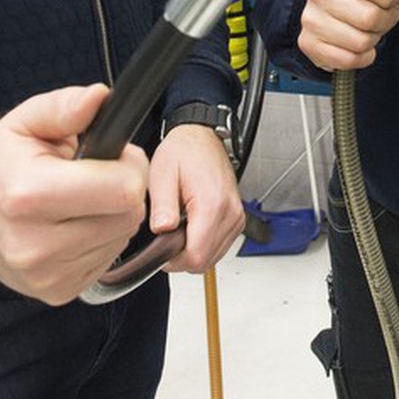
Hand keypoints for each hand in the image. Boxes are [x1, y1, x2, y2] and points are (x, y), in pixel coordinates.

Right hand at [0, 85, 148, 305]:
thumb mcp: (26, 120)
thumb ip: (65, 107)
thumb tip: (99, 98)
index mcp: (30, 195)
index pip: (122, 191)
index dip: (130, 167)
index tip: (116, 156)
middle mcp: (36, 244)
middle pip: (128, 217)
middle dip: (123, 190)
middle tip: (97, 175)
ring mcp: (46, 274)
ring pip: (121, 240)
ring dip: (112, 216)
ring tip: (80, 199)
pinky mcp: (56, 292)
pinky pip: (106, 261)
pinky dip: (100, 239)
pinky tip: (73, 224)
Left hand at [148, 125, 245, 272]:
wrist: (202, 137)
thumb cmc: (184, 151)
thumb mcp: (162, 174)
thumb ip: (162, 206)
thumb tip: (161, 231)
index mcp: (212, 203)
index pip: (196, 256)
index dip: (174, 260)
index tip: (162, 247)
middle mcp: (230, 212)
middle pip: (205, 261)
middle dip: (182, 256)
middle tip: (167, 234)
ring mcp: (236, 217)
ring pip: (213, 257)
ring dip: (193, 250)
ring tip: (180, 226)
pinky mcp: (237, 218)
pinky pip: (220, 246)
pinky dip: (204, 243)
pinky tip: (192, 226)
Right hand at [297, 0, 398, 71]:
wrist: (327, 14)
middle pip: (369, 16)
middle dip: (382, 22)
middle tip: (378, 20)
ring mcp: (311, 19)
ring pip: (360, 41)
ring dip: (371, 41)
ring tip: (365, 31)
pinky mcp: (309, 44)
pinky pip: (349, 59)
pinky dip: (360, 57)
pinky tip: (355, 46)